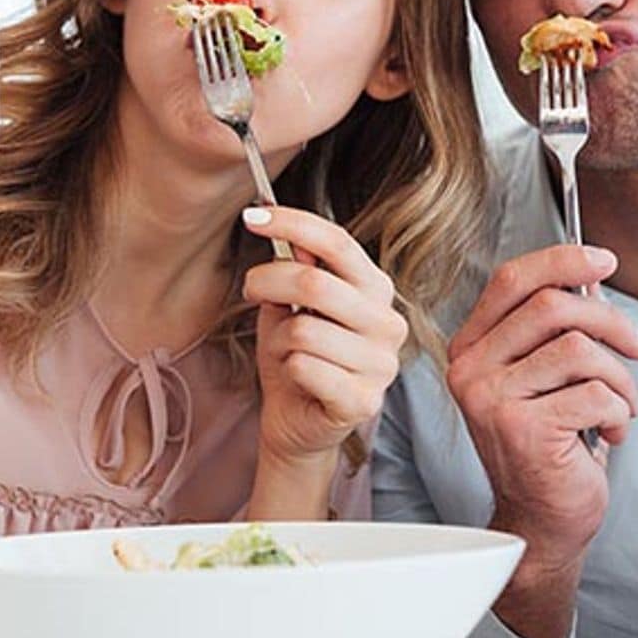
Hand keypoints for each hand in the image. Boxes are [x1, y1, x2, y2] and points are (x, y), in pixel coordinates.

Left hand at [240, 206, 405, 516]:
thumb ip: (296, 268)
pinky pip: (306, 368)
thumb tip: (288, 232)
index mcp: (375, 289)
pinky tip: (297, 376)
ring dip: (278, 339)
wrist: (297, 421)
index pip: (338, 242)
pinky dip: (288, 369)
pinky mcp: (363, 400)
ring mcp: (381, 364)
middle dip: (267, 281)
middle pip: (315, 282)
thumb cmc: (297, 357)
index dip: (292, 223)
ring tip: (285, 349)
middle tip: (250, 289)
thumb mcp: (289, 305)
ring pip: (303, 329)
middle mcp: (388, 322)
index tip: (251, 216)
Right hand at [446, 244, 637, 637]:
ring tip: (622, 403)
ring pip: (577, 348)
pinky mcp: (523, 428)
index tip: (604, 259)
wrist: (539, 517)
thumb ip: (550, 329)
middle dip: (609, 321)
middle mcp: (470, 368)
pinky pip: (594, 392)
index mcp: (471, 347)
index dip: (561, 260)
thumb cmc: (545, 442)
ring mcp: (491, 398)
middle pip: (550, 306)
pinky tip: (610, 431)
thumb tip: (590, 278)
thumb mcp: (539, 375)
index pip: (510, 280)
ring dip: (619, 376)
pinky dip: (619, 410)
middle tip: (636, 346)